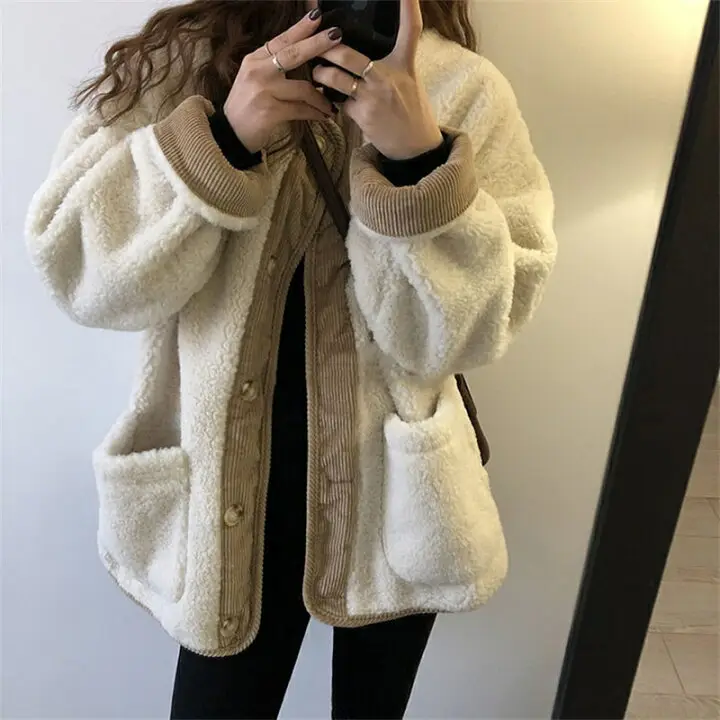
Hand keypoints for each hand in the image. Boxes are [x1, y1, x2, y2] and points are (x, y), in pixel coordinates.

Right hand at [224, 11, 342, 153]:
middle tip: (337, 35)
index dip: (300, 28)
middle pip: (293, 54)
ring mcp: (264, 91)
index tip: (317, 16)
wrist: (230, 135)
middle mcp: (258, 71)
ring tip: (331, 105)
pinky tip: (324, 116)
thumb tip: (300, 53)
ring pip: (303, 88)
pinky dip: (315, 114)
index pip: (281, 40)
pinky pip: (301, 110)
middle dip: (317, 44)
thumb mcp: (254, 80)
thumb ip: (272, 67)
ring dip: (321, 98)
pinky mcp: (270, 111)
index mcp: (255, 60)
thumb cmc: (246, 108)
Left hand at [311, 0, 442, 160]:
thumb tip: (367, 50)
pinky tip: (325, 97)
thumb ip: (391, 63)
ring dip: (320, 73)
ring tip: (317, 72)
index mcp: (404, 63)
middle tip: (317, 42)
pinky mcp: (362, 115)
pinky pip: (337, 101)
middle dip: (326, 47)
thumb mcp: (408, 80)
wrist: (415, 147)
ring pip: (335, 77)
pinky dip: (328, 98)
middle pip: (348, 53)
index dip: (408, 5)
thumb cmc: (410, 111)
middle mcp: (388, 76)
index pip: (411, 28)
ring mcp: (373, 96)